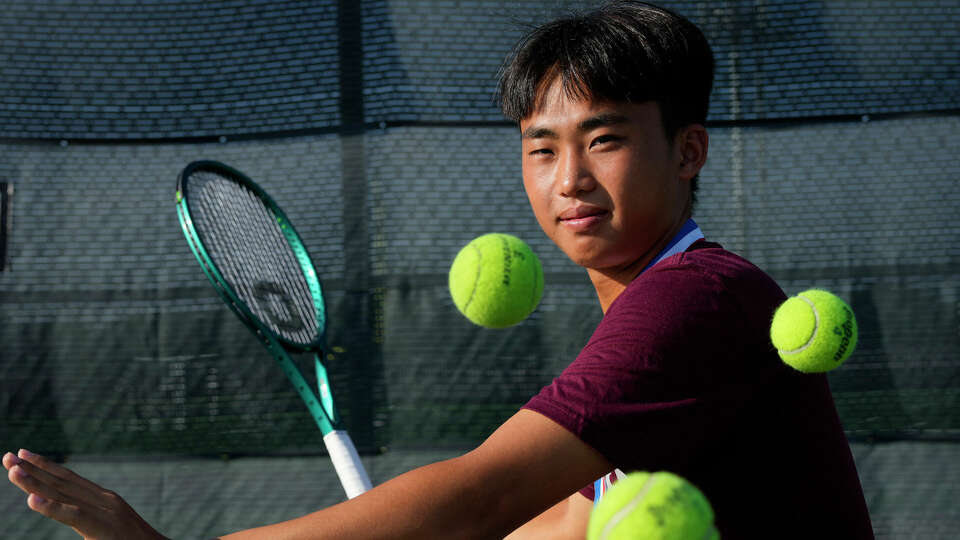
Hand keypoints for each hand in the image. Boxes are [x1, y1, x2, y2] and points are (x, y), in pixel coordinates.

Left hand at [4, 449, 167, 539]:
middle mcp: (102, 499)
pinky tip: (32, 499)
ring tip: (12, 471)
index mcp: (104, 498)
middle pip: (61, 481)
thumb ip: (93, 517)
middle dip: (33, 468)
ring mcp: (102, 510)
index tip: (23, 455)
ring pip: (62, 494)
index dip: (45, 466)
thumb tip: (79, 515)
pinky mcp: (100, 526)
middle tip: (7, 456)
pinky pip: (72, 515)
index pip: (69, 478)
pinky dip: (51, 506)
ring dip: (34, 482)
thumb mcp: (112, 526)